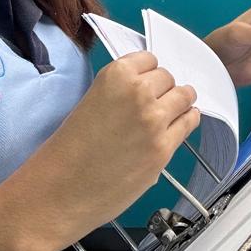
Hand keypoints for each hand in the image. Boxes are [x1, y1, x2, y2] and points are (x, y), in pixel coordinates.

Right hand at [33, 51, 198, 238]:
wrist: (60, 190)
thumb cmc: (69, 151)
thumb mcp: (93, 101)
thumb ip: (121, 90)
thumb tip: (148, 88)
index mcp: (116, 75)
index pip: (149, 59)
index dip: (148, 73)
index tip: (146, 82)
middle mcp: (138, 92)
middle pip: (169, 77)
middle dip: (163, 89)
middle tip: (155, 103)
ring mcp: (154, 120)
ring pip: (185, 96)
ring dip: (179, 103)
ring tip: (171, 112)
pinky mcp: (163, 149)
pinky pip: (189, 122)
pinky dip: (186, 121)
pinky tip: (177, 126)